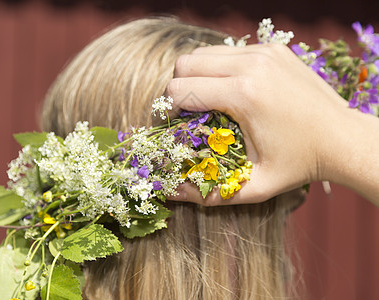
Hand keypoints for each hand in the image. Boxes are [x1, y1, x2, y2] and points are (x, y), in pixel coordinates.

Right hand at [166, 43, 362, 204]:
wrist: (344, 139)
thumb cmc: (299, 165)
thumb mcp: (254, 186)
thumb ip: (208, 194)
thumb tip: (170, 192)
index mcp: (243, 95)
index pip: (179, 89)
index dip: (168, 110)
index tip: (175, 125)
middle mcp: (251, 65)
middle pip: (185, 63)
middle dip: (178, 88)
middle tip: (189, 112)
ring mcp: (264, 53)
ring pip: (204, 53)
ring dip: (197, 75)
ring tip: (209, 100)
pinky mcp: (273, 49)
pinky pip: (229, 51)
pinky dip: (220, 68)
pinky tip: (232, 90)